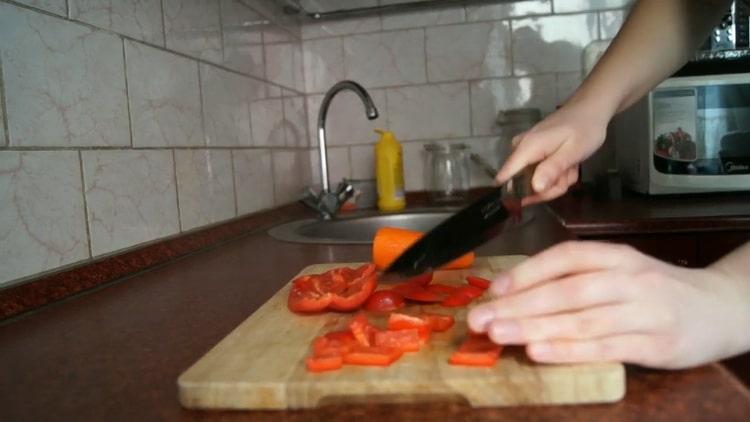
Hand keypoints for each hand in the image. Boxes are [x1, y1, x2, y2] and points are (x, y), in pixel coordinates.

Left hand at [467, 241, 749, 368]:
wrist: (720, 308)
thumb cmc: (656, 290)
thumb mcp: (620, 271)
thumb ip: (576, 279)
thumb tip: (515, 294)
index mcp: (617, 256)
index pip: (566, 257)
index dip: (526, 272)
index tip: (492, 289)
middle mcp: (630, 279)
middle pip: (566, 291)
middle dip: (518, 305)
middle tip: (481, 318)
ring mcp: (645, 312)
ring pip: (582, 320)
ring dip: (535, 328)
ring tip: (499, 334)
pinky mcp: (657, 344)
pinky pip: (606, 348)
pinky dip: (569, 351)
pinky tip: (538, 352)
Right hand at [496, 100, 608, 205]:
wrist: (590, 109)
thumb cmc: (584, 129)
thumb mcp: (573, 151)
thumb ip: (552, 169)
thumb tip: (534, 188)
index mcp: (527, 148)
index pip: (505, 176)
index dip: (517, 194)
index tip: (537, 199)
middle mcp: (520, 150)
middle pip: (524, 184)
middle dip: (549, 187)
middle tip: (568, 177)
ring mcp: (526, 152)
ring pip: (535, 182)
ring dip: (556, 181)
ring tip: (571, 168)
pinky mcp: (532, 154)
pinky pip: (540, 174)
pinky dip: (557, 174)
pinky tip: (568, 165)